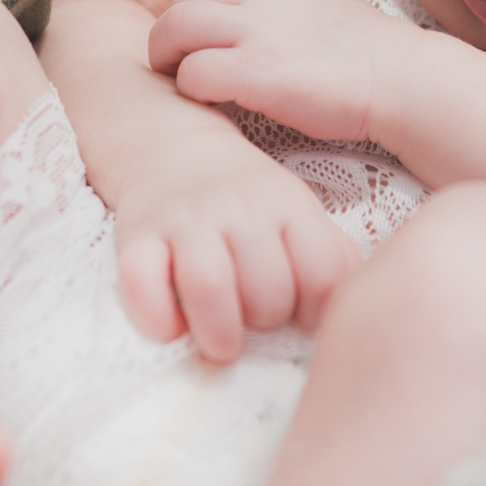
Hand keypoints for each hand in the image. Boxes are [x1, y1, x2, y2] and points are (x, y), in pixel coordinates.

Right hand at [112, 122, 358, 363]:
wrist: (172, 141)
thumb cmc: (246, 196)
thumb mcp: (298, 211)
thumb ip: (330, 255)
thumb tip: (350, 313)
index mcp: (288, 206)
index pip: (324, 276)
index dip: (318, 313)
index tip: (301, 319)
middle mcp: (239, 209)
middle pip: (268, 290)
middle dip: (265, 323)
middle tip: (255, 323)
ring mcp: (185, 220)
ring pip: (209, 285)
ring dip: (219, 333)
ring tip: (222, 344)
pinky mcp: (136, 234)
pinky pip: (141, 281)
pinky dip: (157, 317)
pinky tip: (171, 328)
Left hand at [147, 0, 426, 143]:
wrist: (402, 79)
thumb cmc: (368, 51)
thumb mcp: (320, 2)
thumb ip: (279, 1)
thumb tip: (248, 14)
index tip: (196, 27)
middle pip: (182, 0)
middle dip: (171, 32)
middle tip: (178, 61)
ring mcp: (256, 32)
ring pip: (175, 28)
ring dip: (168, 57)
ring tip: (181, 80)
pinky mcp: (256, 74)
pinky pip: (193, 73)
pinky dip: (190, 88)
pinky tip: (209, 101)